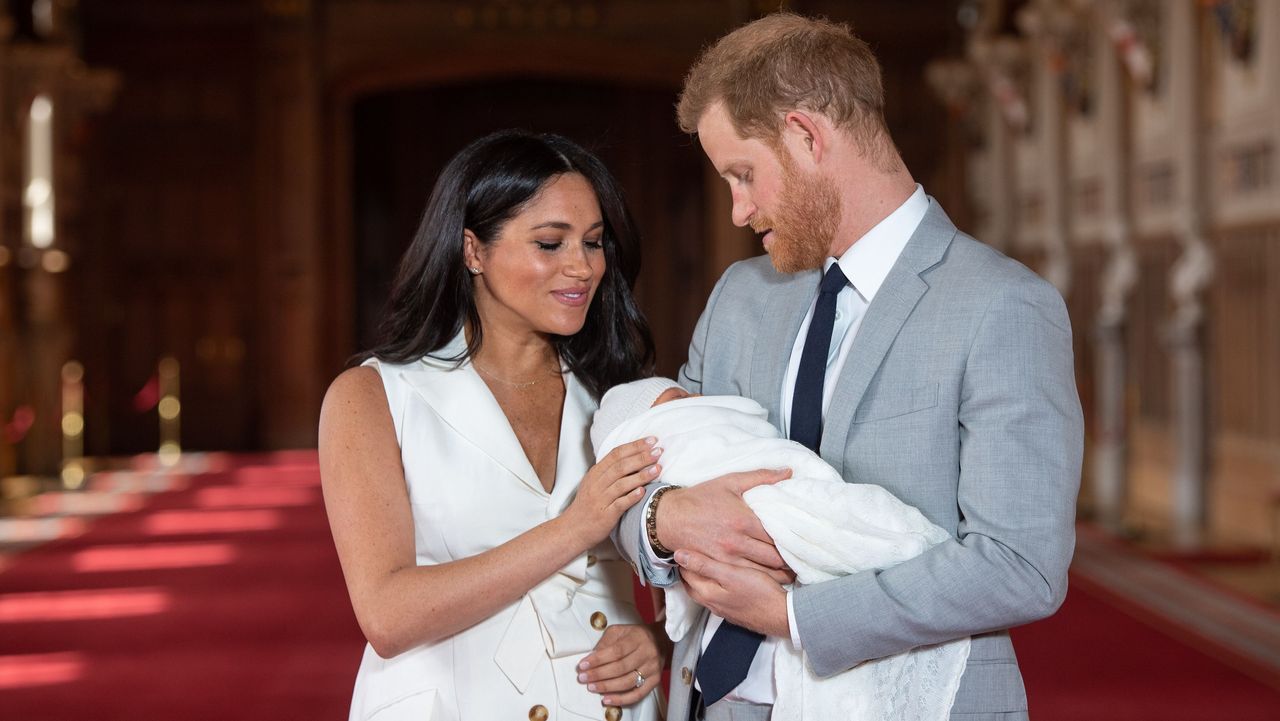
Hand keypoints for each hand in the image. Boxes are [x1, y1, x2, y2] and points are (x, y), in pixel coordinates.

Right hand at [562, 438, 661, 546]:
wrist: (573, 529)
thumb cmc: (588, 505)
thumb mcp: (594, 483)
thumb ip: (610, 471)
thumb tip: (635, 457)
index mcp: (595, 473)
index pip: (616, 454)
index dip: (635, 446)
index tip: (652, 440)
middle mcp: (597, 484)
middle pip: (620, 466)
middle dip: (641, 457)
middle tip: (658, 451)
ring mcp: (600, 499)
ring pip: (621, 484)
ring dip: (641, 475)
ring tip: (658, 469)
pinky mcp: (605, 515)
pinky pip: (619, 504)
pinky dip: (631, 497)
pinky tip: (643, 491)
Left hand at [577, 623, 667, 706]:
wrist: (661, 640)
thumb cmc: (635, 635)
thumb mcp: (619, 631)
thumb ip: (605, 642)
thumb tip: (591, 657)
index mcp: (638, 638)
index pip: (616, 651)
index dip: (598, 660)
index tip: (582, 665)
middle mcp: (647, 653)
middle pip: (621, 668)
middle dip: (599, 674)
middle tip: (583, 678)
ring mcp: (652, 668)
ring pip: (628, 682)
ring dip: (607, 687)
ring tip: (592, 687)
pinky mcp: (655, 680)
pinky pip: (638, 694)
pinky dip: (621, 699)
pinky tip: (607, 699)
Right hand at [657, 468, 794, 582]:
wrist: (669, 517)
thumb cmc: (700, 498)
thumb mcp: (730, 482)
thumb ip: (761, 477)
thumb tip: (788, 472)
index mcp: (744, 520)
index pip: (778, 536)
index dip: (794, 541)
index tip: (805, 542)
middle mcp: (737, 542)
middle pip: (774, 558)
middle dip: (791, 561)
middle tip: (803, 561)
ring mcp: (727, 557)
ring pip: (763, 573)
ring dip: (780, 574)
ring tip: (793, 573)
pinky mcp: (718, 567)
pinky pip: (745, 578)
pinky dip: (761, 580)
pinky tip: (771, 580)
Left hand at [677, 549, 789, 637]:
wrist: (783, 616)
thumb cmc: (758, 592)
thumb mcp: (730, 574)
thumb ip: (704, 565)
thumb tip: (679, 555)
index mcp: (707, 593)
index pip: (686, 574)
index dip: (683, 559)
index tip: (684, 545)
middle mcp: (712, 604)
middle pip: (692, 585)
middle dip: (689, 570)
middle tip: (690, 553)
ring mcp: (724, 610)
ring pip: (705, 592)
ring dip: (701, 578)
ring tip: (703, 563)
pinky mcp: (735, 612)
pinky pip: (717, 597)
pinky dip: (714, 586)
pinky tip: (722, 580)